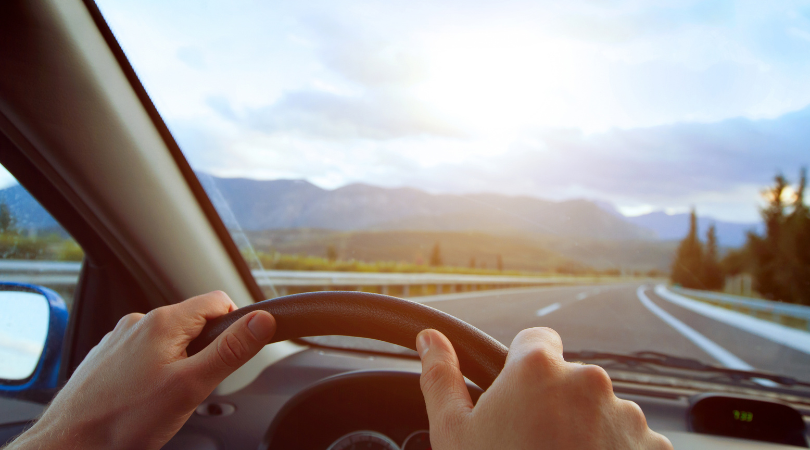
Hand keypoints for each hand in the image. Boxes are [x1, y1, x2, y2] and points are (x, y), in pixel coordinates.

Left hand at [8, 291, 274, 449]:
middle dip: (204, 351)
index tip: (231, 355)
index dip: (234, 325)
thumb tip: (263, 320)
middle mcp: (139, 322)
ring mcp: (119, 340)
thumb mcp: (192, 386)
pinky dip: (152, 372)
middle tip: (193, 388)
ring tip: (164, 399)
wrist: (68, 445)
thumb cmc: (124, 421)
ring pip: (168, 341)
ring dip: (178, 363)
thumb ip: (231, 351)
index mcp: (163, 322)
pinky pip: (143, 355)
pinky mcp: (106, 358)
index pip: (218, 301)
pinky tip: (142, 399)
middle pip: (194, 322)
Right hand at [416, 327, 672, 449]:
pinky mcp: (655, 448)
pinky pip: (630, 441)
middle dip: (555, 404)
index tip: (517, 397)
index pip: (537, 339)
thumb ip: (441, 377)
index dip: (523, 367)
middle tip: (531, 445)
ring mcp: (627, 416)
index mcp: (538, 368)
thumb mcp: (454, 434)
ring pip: (601, 411)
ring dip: (587, 431)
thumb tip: (430, 338)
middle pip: (570, 379)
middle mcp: (589, 381)